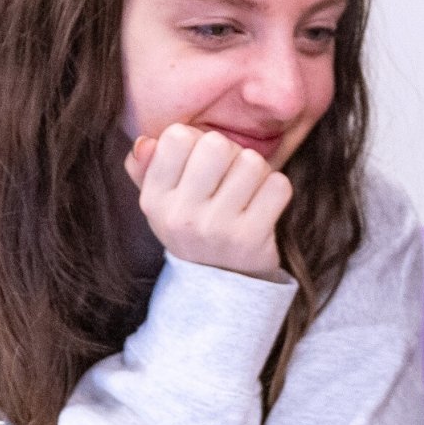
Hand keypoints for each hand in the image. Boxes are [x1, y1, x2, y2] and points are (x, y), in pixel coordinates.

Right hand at [125, 124, 291, 281]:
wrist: (218, 287)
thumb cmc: (192, 227)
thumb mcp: (161, 202)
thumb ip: (145, 167)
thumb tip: (146, 142)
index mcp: (154, 199)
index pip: (178, 137)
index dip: (197, 141)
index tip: (202, 163)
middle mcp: (180, 215)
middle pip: (217, 144)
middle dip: (231, 152)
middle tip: (229, 175)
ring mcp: (216, 229)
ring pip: (252, 162)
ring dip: (256, 171)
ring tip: (246, 191)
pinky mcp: (251, 238)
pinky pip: (278, 186)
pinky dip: (276, 189)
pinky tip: (263, 204)